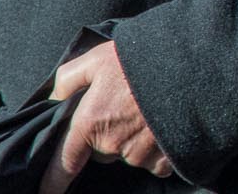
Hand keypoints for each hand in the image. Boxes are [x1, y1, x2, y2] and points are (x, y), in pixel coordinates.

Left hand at [40, 40, 173, 193]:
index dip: (53, 181)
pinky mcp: (165, 159)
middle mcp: (112, 144)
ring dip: (134, 139)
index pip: (64, 162)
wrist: (191, 67)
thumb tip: (54, 96)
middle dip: (108, 134)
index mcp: (91, 122)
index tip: (46, 193)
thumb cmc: (142, 60)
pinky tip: (163, 125)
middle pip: (102, 151)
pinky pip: (153, 162)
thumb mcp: (98, 57)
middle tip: (124, 106)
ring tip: (148, 110)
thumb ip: (69, 77)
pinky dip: (156, 148)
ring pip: (128, 155)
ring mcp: (140, 154)